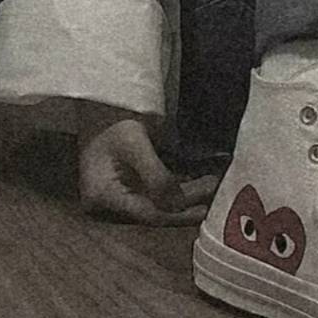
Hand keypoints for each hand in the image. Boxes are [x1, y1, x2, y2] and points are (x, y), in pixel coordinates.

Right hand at [77, 103, 218, 224]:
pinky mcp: (127, 183)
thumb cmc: (113, 119)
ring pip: (157, 201)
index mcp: (103, 196)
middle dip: (185, 202)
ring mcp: (117, 193)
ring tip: (211, 184)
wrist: (102, 102)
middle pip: (154, 210)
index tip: (203, 209)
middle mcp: (108, 202)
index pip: (147, 214)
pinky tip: (196, 181)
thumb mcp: (135, 144)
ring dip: (184, 194)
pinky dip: (175, 186)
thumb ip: (155, 176)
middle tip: (215, 190)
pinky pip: (154, 191)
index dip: (177, 215)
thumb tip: (179, 203)